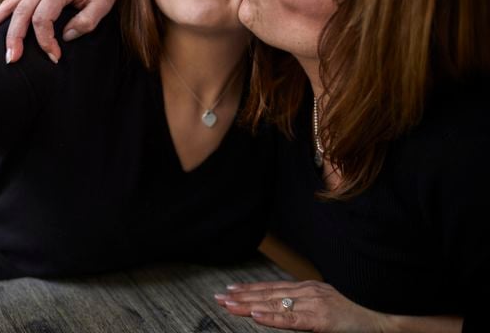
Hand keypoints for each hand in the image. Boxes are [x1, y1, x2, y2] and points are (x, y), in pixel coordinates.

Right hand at [0, 0, 119, 63]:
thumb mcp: (104, 3)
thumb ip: (87, 20)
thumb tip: (65, 36)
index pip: (43, 17)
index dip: (45, 40)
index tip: (55, 57)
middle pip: (22, 13)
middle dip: (15, 38)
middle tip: (12, 60)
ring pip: (9, 6)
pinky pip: (10, 4)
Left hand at [215, 280, 388, 331]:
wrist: (389, 311)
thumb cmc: (362, 309)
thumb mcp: (330, 304)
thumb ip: (309, 305)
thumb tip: (290, 308)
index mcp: (309, 289)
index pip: (272, 289)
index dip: (250, 290)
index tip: (230, 291)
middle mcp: (308, 292)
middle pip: (268, 295)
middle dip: (242, 296)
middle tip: (219, 297)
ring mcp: (314, 304)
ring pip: (274, 305)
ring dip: (249, 305)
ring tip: (228, 305)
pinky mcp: (322, 319)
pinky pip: (292, 319)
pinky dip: (273, 317)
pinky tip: (256, 316)